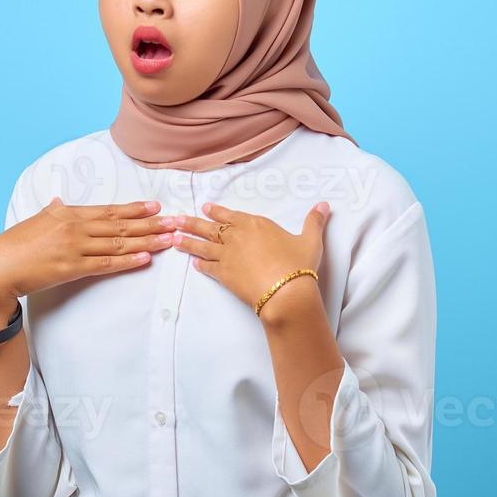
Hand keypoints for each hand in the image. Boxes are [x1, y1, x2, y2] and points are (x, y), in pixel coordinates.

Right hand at [0, 197, 175, 312]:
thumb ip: (51, 211)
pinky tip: (146, 258)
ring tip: (169, 239)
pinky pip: (106, 264)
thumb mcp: (34, 221)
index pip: (108, 210)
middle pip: (120, 225)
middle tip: (176, 221)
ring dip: (147, 241)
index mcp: (66, 214)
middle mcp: (74, 228)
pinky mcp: (72, 269)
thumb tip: (59, 201)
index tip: (155, 206)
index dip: (134, 209)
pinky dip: (128, 261)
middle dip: (151, 223)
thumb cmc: (12, 246)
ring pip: (118, 243)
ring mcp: (74, 248)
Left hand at [170, 201, 330, 320]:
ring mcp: (227, 256)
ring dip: (187, 242)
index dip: (217, 212)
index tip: (206, 208)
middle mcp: (237, 237)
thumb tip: (324, 205)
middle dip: (191, 223)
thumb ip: (314, 221)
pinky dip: (200, 265)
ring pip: (203, 246)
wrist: (286, 292)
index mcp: (255, 224)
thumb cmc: (299, 264)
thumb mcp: (311, 240)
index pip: (231, 216)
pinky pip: (208, 268)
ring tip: (173, 238)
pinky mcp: (223, 274)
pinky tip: (193, 265)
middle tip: (175, 220)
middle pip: (210, 228)